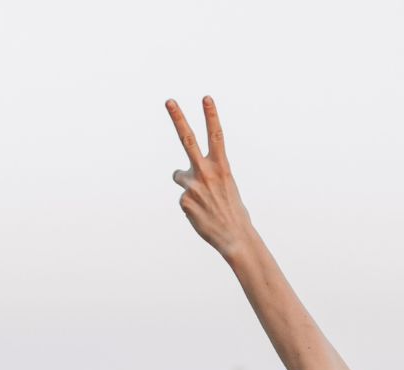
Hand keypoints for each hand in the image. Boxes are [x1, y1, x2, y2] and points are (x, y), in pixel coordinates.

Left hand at [166, 96, 256, 261]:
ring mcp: (193, 186)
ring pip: (180, 176)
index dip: (211, 116)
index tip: (206, 98)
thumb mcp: (226, 187)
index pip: (216, 136)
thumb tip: (178, 176)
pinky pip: (183, 198)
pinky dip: (190, 206)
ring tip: (203, 201)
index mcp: (222, 167)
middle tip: (169, 100)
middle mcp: (206, 172)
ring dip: (187, 183)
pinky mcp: (184, 201)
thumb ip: (205, 175)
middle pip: (188, 139)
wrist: (235, 237)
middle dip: (178, 118)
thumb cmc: (233, 211)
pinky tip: (201, 215)